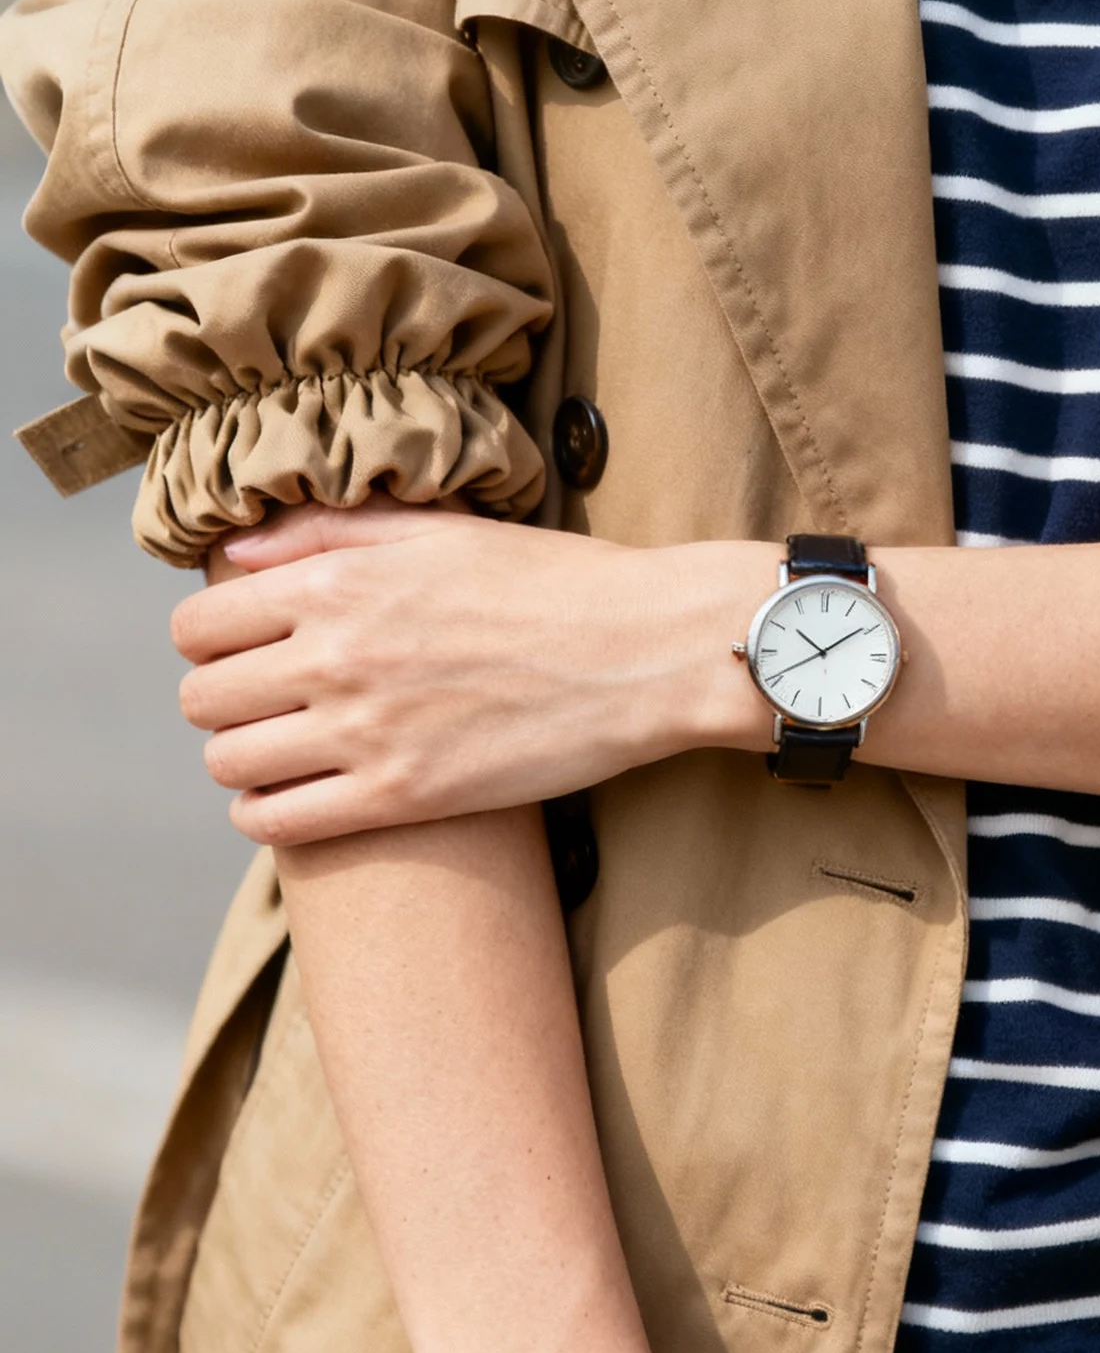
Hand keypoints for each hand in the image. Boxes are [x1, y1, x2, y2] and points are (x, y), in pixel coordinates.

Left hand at [173, 501, 774, 847]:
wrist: (647, 650)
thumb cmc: (556, 581)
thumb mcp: (443, 530)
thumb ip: (331, 532)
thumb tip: (236, 552)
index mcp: (341, 581)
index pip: (199, 626)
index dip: (209, 640)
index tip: (243, 647)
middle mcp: (337, 655)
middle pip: (202, 700)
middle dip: (222, 700)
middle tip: (266, 701)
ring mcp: (366, 731)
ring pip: (229, 765)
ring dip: (242, 760)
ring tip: (284, 750)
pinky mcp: (402, 797)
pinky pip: (277, 823)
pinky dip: (267, 815)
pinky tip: (298, 797)